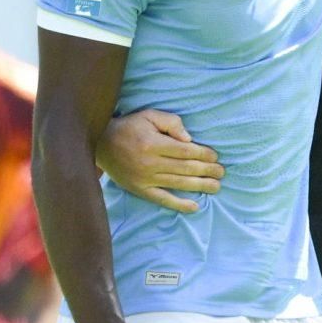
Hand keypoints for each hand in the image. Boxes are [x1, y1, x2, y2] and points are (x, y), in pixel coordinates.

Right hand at [97, 110, 222, 215]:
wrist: (99, 144)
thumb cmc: (129, 127)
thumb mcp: (148, 115)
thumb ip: (170, 122)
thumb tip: (189, 139)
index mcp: (153, 144)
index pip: (185, 151)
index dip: (203, 154)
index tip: (215, 156)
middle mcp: (150, 163)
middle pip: (185, 168)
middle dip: (206, 170)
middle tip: (222, 172)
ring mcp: (145, 179)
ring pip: (178, 184)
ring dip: (199, 186)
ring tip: (216, 187)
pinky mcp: (140, 190)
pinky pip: (162, 199)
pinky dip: (179, 204)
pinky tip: (194, 207)